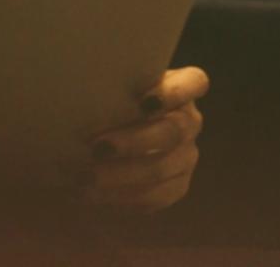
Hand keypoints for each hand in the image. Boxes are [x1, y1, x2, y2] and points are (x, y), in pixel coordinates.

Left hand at [78, 66, 207, 214]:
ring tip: (87, 175)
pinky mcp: (177, 185)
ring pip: (162, 167)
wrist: (110, 137)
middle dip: (133, 141)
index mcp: (182, 87)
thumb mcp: (113, 88)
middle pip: (173, 131)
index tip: (144, 102)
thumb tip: (83, 98)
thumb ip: (112, 90)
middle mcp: (189, 121)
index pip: (195, 83)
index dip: (174, 93)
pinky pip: (155, 196)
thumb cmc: (111, 100)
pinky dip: (120, 195)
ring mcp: (187, 155)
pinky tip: (92, 192)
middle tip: (98, 147)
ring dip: (122, 174)